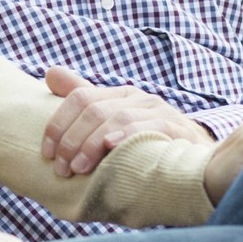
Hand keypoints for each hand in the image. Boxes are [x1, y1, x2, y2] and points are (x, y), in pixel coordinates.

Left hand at [41, 66, 213, 175]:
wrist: (196, 161)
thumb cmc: (147, 144)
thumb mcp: (114, 122)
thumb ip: (84, 99)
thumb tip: (49, 73)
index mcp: (120, 95)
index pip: (80, 97)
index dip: (58, 125)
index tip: (46, 152)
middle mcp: (138, 98)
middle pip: (94, 110)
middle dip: (71, 140)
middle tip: (61, 168)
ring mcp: (158, 112)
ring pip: (117, 118)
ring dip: (91, 145)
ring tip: (78, 168)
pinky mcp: (176, 129)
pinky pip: (148, 128)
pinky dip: (125, 136)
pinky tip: (109, 148)